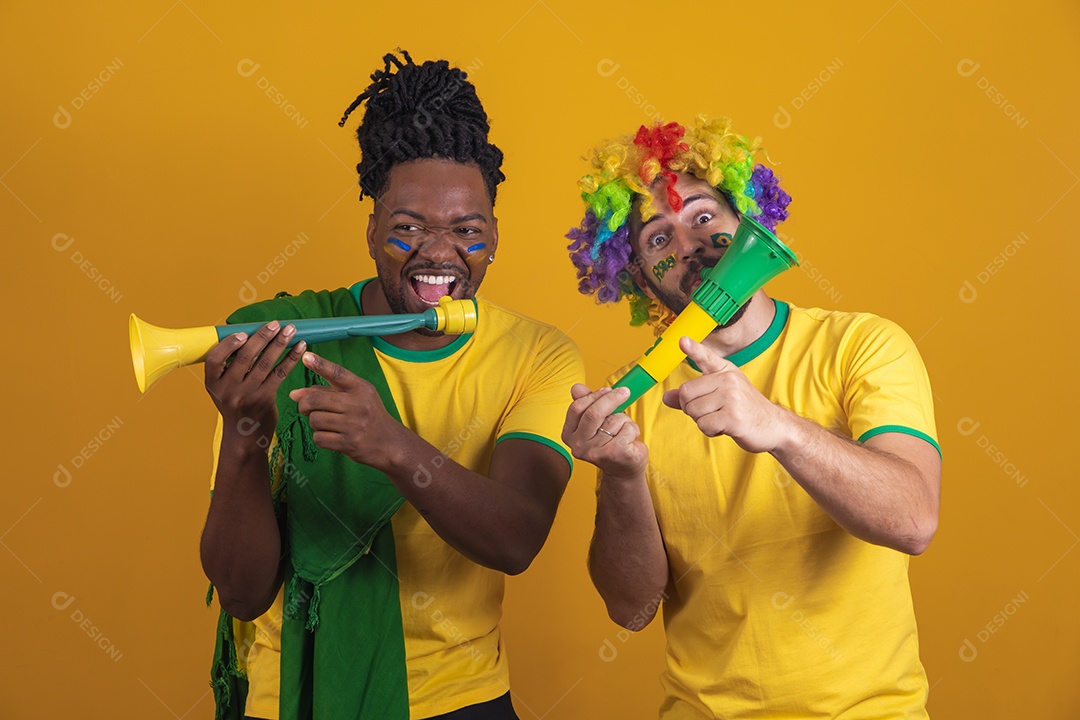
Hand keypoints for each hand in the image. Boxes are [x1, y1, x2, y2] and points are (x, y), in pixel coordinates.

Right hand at [205, 321, 305, 444]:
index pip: (215, 359)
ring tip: (291, 330)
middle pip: (245, 357)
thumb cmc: (235, 405)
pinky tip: (300, 347)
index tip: (243, 333)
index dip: (228, 344)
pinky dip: (291, 358)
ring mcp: (247, 395)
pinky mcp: (265, 399)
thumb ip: (230, 367)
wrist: (244, 436)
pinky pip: (279, 374)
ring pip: (265, 363)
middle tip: (275, 324)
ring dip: (280, 343)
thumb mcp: (223, 389)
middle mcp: (228, 389)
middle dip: (262, 337)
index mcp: (213, 384)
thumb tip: (249, 335)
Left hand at [288, 352, 399, 466]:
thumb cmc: (368, 416)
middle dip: (304, 404)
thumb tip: (294, 394)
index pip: (338, 373)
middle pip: (315, 399)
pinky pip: (319, 438)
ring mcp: (353, 425)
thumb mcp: (354, 397)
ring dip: (314, 422)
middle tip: (306, 408)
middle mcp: (358, 404)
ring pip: (314, 419)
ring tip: (325, 423)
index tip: (306, 356)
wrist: (389, 443)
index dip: (321, 364)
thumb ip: (326, 391)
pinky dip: (320, 437)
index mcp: (361, 388)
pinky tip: (330, 436)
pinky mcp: (348, 443)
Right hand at [562, 384, 647, 480]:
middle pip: (593, 413)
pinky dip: (633, 430)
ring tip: (623, 431)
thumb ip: (587, 404)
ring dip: (624, 420)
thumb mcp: (597, 421)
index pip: (577, 408)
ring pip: (614, 420)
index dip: (594, 395)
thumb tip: (577, 387)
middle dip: (612, 399)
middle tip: (625, 392)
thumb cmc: (610, 442)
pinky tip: (630, 440)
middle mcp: (578, 446)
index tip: (608, 389)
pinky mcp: (614, 454)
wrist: (623, 469)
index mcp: (569, 435)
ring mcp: (595, 452)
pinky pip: (627, 429)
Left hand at [662, 336, 788, 453]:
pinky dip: (710, 431)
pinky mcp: (733, 416)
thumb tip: (666, 397)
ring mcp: (732, 397)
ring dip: (702, 421)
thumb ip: (693, 395)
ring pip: (693, 411)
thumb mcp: (719, 396)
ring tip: (722, 419)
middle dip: (691, 409)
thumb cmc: (744, 410)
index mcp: (726, 371)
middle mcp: (728, 380)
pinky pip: (704, 425)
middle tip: (712, 412)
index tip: (682, 340)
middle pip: (686, 394)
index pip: (706, 357)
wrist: (774, 426)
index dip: (693, 349)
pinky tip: (726, 427)